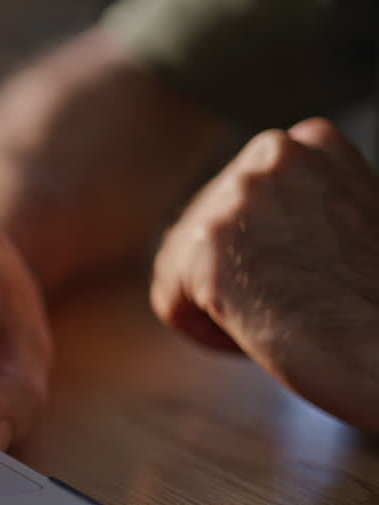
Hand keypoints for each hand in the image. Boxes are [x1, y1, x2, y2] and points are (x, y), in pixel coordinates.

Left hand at [152, 117, 378, 430]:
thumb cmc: (373, 308)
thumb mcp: (341, 226)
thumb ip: (289, 209)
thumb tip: (229, 229)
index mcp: (311, 142)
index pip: (235, 202)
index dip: (266, 255)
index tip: (313, 280)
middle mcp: (272, 152)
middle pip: (202, 228)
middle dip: (237, 276)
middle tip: (299, 306)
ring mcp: (238, 194)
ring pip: (182, 264)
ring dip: (222, 306)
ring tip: (286, 320)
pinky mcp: (208, 244)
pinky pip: (170, 301)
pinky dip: (207, 333)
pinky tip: (260, 337)